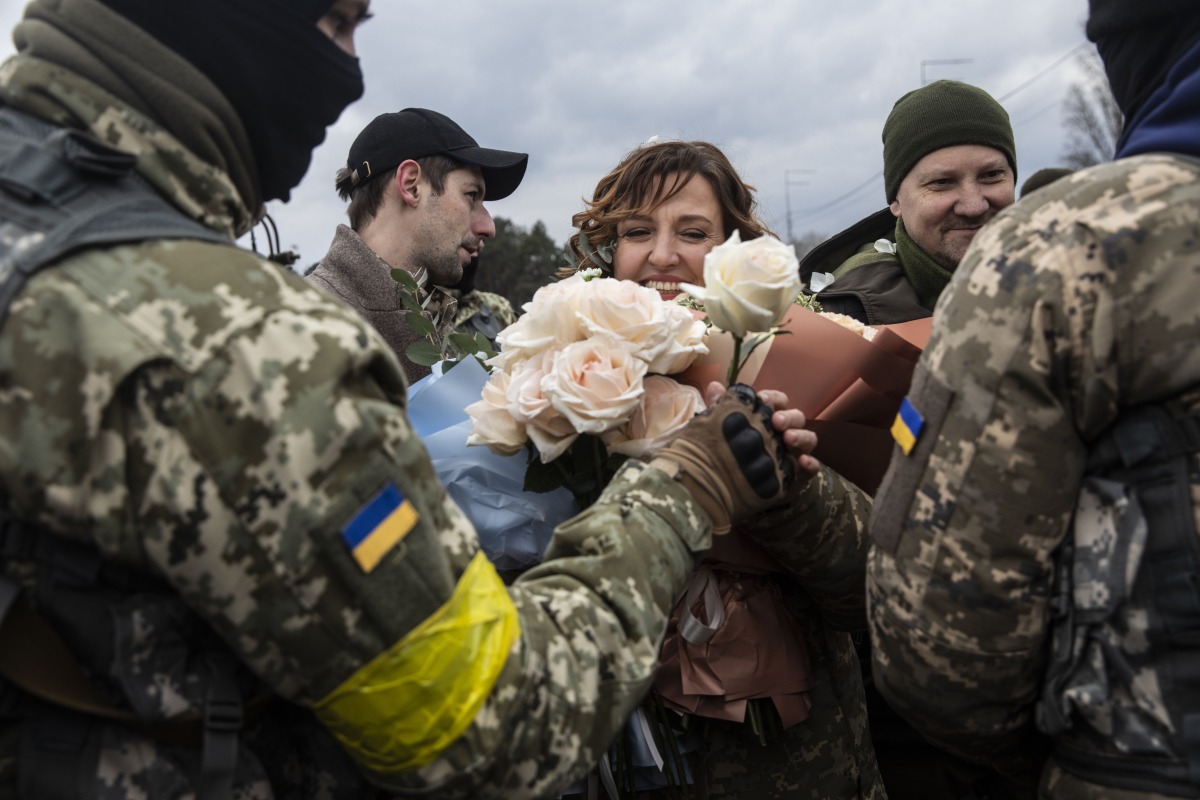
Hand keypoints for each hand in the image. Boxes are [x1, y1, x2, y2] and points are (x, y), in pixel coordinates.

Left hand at [701, 381, 818, 480]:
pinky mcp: (800, 474)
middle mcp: (786, 432)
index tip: (761, 398)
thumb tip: (714, 386)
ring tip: (788, 438)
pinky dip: (811, 463)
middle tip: (777, 421)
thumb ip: (720, 408)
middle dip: (788, 417)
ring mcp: (795, 452)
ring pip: (808, 438)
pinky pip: (813, 467)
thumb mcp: (724, 429)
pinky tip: (803, 462)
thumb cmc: (734, 451)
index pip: (778, 401)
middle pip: (796, 417)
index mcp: (770, 418)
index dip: (773, 398)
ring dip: (801, 436)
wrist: (737, 489)